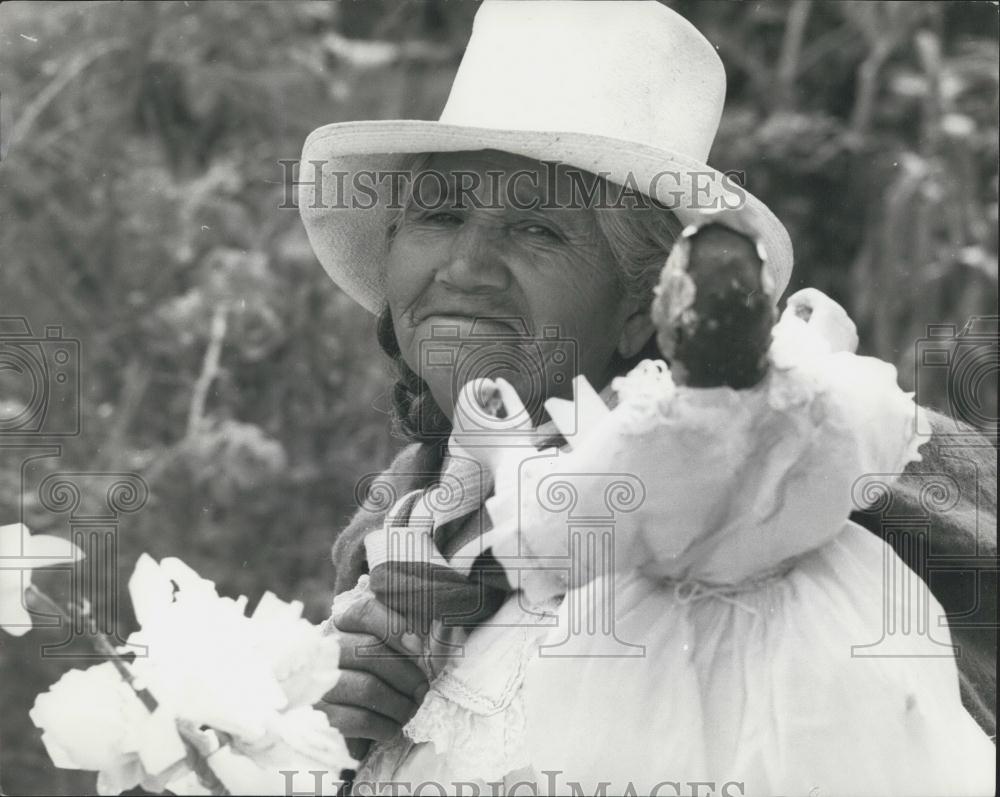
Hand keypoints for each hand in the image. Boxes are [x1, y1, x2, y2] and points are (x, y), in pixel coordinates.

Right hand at [316, 589, 428, 758]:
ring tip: (410, 710)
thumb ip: (408, 637)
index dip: (394, 626)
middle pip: (370, 652)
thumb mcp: (390, 651)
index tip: (418, 647)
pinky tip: (392, 728)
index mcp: (343, 625)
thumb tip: (436, 634)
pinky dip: (384, 726)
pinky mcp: (321, 716)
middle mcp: (325, 650)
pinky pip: (359, 720)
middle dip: (406, 675)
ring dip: (399, 704)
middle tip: (422, 691)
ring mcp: (319, 683)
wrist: (343, 722)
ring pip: (368, 688)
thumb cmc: (376, 679)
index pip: (365, 611)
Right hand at [783, 288, 858, 353]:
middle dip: (808, 309)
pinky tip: (816, 342)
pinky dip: (828, 330)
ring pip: (833, 317)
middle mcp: (843, 316)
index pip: (810, 294)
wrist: (824, 382)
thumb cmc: (802, 356)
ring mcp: (850, 330)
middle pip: (823, 304)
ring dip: (818, 320)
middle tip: (794, 319)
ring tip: (804, 332)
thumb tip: (792, 312)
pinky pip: (839, 329)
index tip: (788, 306)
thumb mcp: (787, 332)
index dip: (796, 298)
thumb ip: (788, 316)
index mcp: (828, 310)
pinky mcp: (853, 342)